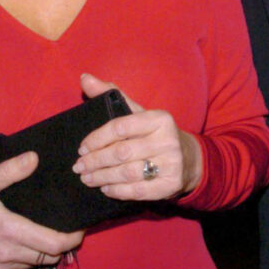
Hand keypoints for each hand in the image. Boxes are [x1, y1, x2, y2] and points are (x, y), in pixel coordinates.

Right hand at [0, 152, 83, 268]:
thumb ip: (10, 171)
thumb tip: (34, 158)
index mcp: (9, 232)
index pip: (54, 245)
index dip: (72, 240)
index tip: (79, 230)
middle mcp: (6, 256)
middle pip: (48, 258)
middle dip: (59, 246)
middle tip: (60, 230)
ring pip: (30, 266)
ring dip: (38, 254)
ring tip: (37, 235)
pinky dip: (18, 261)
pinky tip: (11, 246)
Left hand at [73, 73, 202, 199]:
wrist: (189, 159)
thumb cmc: (156, 134)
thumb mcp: (140, 113)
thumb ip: (113, 94)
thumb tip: (85, 78)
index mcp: (159, 119)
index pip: (120, 127)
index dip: (97, 138)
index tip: (82, 148)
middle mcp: (167, 140)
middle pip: (121, 152)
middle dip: (95, 161)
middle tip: (78, 166)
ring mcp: (171, 164)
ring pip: (127, 173)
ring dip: (102, 177)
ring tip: (86, 178)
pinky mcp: (169, 185)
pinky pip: (137, 191)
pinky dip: (117, 191)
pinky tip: (105, 188)